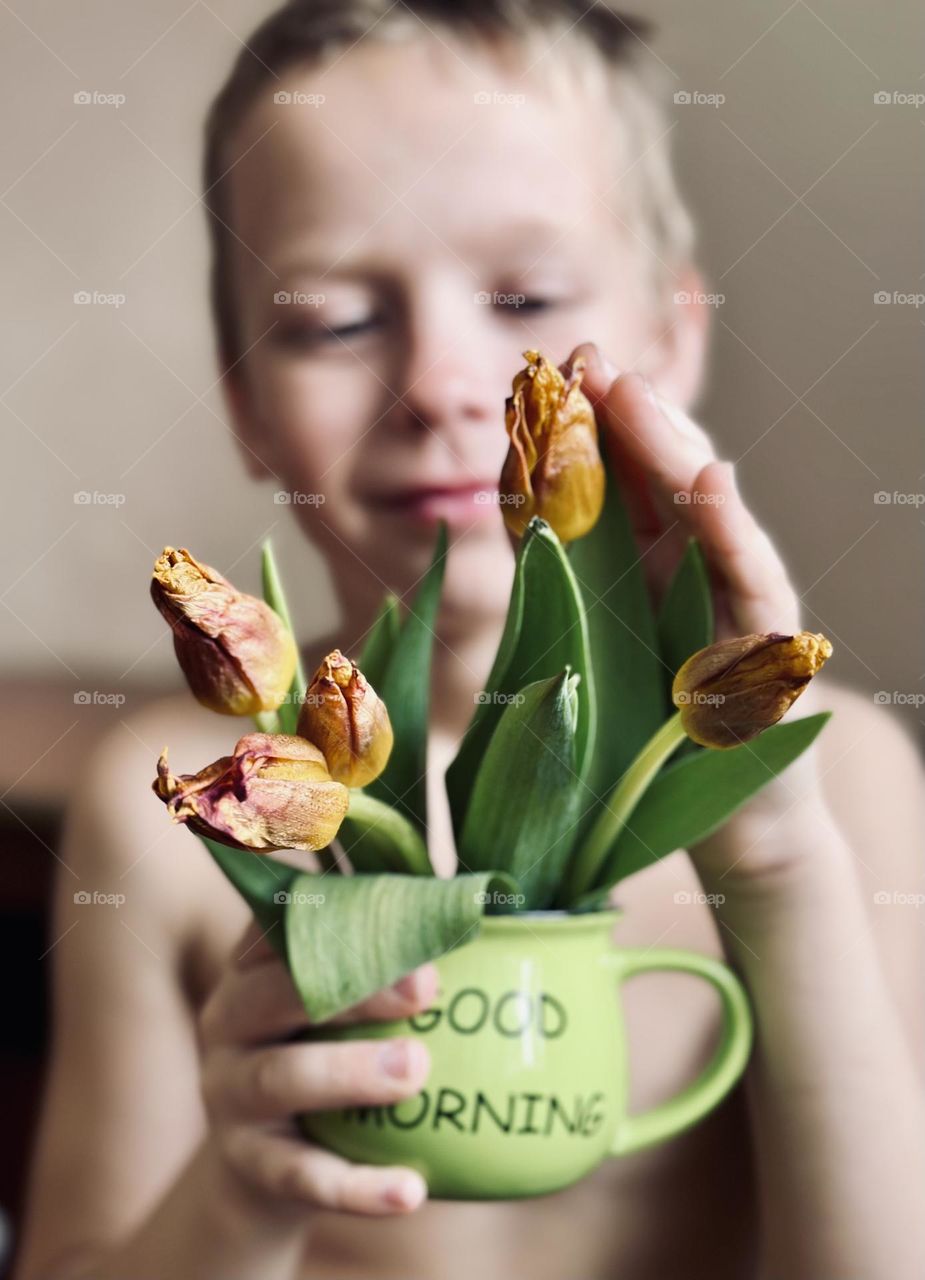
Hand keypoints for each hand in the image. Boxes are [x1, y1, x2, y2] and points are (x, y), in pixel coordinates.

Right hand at [198, 920, 435, 1218]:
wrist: (262, 1164)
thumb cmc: (322, 1050)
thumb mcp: (333, 1000)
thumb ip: (380, 953)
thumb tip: (479, 901)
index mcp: (254, 966)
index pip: (283, 923)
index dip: (340, 914)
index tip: (406, 913)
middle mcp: (229, 1019)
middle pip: (275, 992)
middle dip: (352, 986)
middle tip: (426, 990)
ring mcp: (230, 1095)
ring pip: (280, 1077)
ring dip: (350, 1072)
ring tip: (417, 1069)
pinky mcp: (248, 1166)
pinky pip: (301, 1176)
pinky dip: (356, 1187)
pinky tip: (411, 1190)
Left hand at [566, 342, 836, 883]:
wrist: (731, 817)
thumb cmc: (656, 736)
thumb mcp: (601, 646)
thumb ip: (569, 577)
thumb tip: (512, 507)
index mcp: (648, 565)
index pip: (613, 481)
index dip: (579, 428)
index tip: (540, 376)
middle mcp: (694, 569)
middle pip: (658, 479)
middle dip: (620, 415)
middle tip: (583, 358)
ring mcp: (736, 600)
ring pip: (704, 510)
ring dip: (667, 448)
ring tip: (633, 393)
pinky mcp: (770, 647)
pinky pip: (750, 582)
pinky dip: (730, 532)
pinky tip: (709, 483)